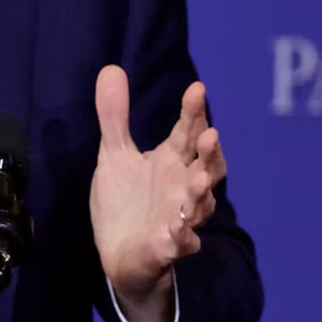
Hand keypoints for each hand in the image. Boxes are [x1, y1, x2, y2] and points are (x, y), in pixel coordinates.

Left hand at [88, 67, 225, 321]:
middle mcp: (183, 187)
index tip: (197, 88)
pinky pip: (179, 243)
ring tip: (199, 178)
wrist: (119, 252)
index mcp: (172, 161)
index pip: (188, 132)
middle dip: (209, 153)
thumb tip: (111, 68)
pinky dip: (180, 236)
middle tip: (210, 134)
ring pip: (200, 205)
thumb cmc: (126, 201)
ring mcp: (179, 217)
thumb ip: (115, 116)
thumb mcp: (115, 154)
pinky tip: (175, 228)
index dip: (194, 112)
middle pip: (206, 166)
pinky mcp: (168, 247)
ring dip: (201, 192)